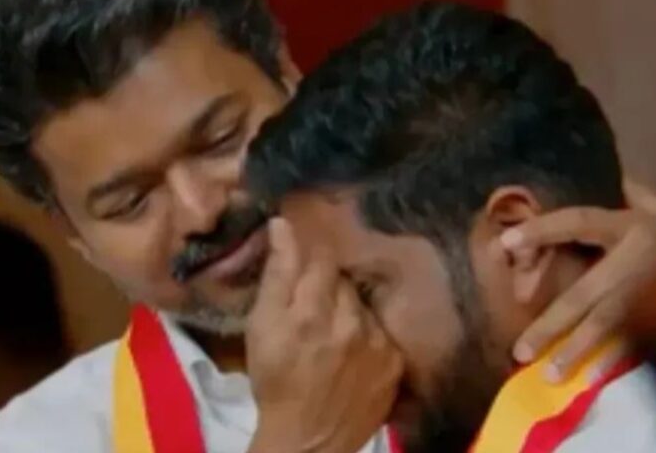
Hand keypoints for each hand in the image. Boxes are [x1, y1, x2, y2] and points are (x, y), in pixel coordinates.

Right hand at [246, 218, 401, 452]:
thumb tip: (283, 225)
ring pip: (363, 304)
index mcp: (312, 311)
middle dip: (327, 284)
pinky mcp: (395, 362)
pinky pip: (382, 330)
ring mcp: (378, 343)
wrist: (308, 440)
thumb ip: (276, 274)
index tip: (303, 262)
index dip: (310, 256)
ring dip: (348, 309)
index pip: (322, 257)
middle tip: (311, 304)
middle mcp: (351, 321)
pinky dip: (367, 333)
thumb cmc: (276, 381)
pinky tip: (352, 350)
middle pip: (343, 280)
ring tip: (331, 331)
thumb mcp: (261, 327)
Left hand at [503, 179, 655, 381]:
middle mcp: (640, 257)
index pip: (577, 222)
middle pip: (586, 293)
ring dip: (577, 350)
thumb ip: (620, 200)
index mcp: (629, 224)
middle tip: (519, 350)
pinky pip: (642, 339)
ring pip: (610, 323)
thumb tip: (592, 195)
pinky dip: (617, 357)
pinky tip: (593, 375)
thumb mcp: (652, 204)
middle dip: (551, 323)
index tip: (503, 243)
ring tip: (547, 373)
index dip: (541, 230)